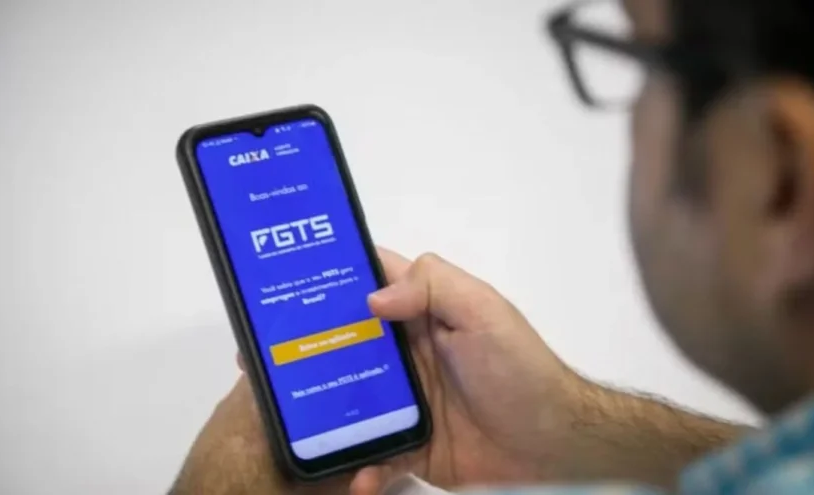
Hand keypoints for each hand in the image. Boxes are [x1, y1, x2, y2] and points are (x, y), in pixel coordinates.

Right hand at [171, 249, 584, 493]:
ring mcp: (405, 397)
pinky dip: (359, 463)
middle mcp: (406, 350)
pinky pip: (371, 450)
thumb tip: (372, 298)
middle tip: (263, 352)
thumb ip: (434, 286)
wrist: (550, 445)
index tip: (285, 278)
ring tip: (282, 413)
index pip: (370, 281)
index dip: (331, 276)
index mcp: (423, 311)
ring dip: (317, 405)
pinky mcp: (408, 442)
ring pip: (347, 395)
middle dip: (304, 344)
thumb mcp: (484, 311)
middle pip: (345, 340)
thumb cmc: (519, 370)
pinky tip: (354, 473)